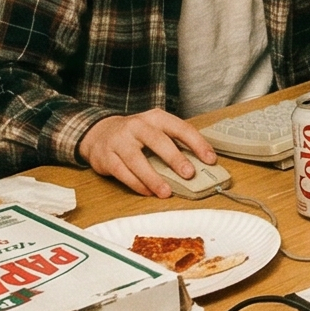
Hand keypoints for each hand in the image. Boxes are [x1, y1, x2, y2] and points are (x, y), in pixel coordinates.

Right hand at [81, 109, 215, 196]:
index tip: (210, 159)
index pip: (181, 128)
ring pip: (137, 160)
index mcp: (155, 118)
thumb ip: (174, 142)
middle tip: (189, 174)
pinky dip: (136, 184)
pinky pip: (122, 173)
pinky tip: (148, 192)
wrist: (99, 132)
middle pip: (158, 141)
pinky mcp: (106, 157)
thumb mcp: (155, 130)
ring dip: (153, 178)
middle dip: (175, 158)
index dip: (197, 143)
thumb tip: (199, 164)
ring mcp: (120, 141)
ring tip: (167, 192)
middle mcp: (137, 126)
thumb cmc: (135, 134)